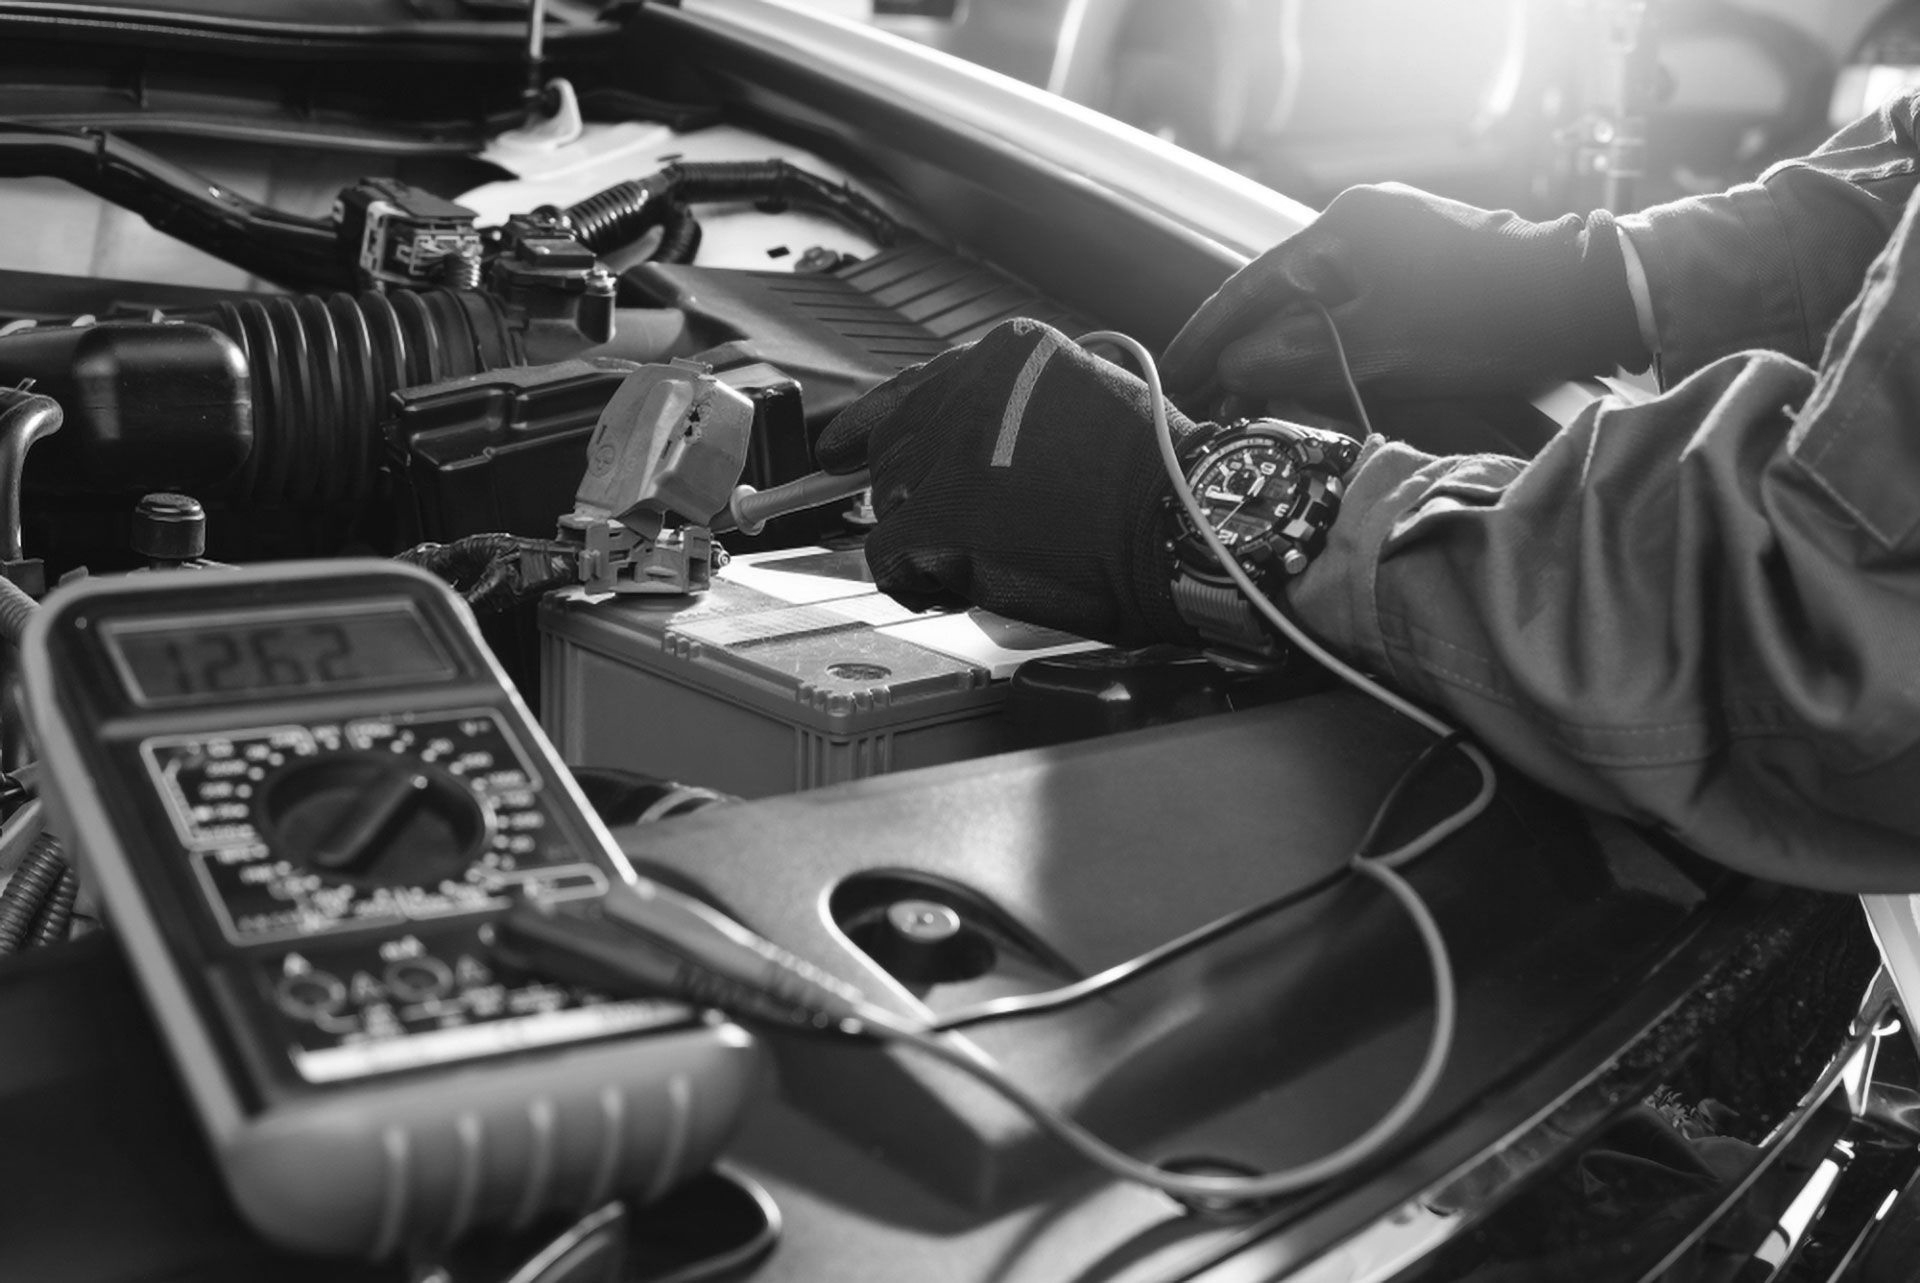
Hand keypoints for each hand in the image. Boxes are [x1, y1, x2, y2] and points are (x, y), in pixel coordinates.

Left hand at [813, 319, 1203, 646]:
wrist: (1184, 526)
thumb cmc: (1156, 483)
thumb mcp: (1084, 403)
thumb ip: (1015, 410)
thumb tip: (956, 445)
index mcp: (1009, 355)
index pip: (913, 387)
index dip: (872, 424)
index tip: (838, 448)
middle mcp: (970, 391)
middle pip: (894, 449)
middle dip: (915, 496)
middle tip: (954, 535)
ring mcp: (951, 452)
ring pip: (890, 503)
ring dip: (925, 540)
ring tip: (984, 561)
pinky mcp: (941, 518)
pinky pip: (888, 557)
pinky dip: (913, 582)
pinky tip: (955, 588)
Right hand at [1160, 183, 1649, 402]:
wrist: (1586, 306)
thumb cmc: (1482, 321)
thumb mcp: (1373, 349)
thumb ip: (1290, 358)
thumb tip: (1235, 367)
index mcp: (1343, 227)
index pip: (1250, 286)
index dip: (1206, 338)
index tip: (1172, 375)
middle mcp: (1365, 226)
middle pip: (1282, 297)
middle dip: (1244, 353)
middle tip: (1207, 402)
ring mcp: (1398, 248)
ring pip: (1320, 311)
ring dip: (1288, 359)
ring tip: (1252, 406)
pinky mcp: (1425, 276)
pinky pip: (1357, 316)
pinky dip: (1329, 353)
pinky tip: (1316, 390)